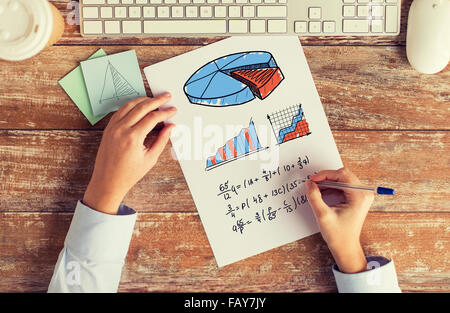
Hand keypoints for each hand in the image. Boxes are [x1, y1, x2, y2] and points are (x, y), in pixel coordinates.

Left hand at [83, 93, 176, 214]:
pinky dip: (131, 105)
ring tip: (155, 99)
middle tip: (167, 97)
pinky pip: (120, 111)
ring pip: (129, 105)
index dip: (165, 112)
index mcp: (132, 138)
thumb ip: (162, 140)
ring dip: (143, 100)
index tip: (173, 110)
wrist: (107, 182)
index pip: (152, 118)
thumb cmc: (129, 174)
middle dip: (156, 101)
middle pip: (142, 107)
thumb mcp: (150, 159)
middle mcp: (121, 130)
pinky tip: (140, 105)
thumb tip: (171, 127)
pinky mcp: (108, 128)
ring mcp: (113, 128)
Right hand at [305, 167, 373, 272]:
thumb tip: (309, 183)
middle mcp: (363, 193)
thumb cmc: (338, 235)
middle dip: (326, 178)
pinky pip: (343, 186)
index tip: (312, 180)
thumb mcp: (322, 215)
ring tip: (316, 190)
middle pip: (343, 175)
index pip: (342, 174)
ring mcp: (361, 196)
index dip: (325, 174)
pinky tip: (322, 194)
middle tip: (313, 184)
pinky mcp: (357, 198)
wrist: (346, 247)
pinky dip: (331, 188)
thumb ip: (314, 197)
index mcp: (359, 196)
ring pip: (342, 179)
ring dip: (328, 183)